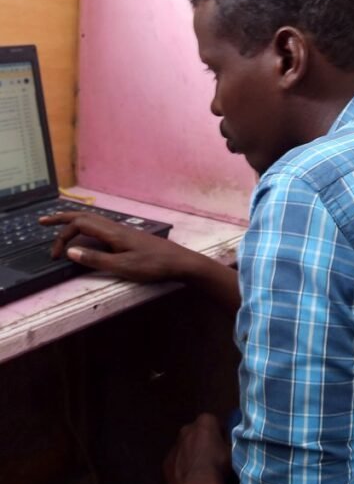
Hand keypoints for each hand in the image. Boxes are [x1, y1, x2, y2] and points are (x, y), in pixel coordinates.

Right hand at [40, 211, 198, 283]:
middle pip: (85, 216)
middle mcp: (117, 227)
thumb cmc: (154, 266)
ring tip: (60, 223)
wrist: (181, 262)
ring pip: (94, 220)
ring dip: (74, 220)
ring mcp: (124, 231)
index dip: (62, 236)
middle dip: (62, 218)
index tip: (55, 255)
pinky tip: (87, 233)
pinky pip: (102, 226)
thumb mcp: (123, 267)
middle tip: (42, 221)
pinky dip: (87, 226)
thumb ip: (96, 259)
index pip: (80, 224)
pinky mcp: (129, 237)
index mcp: (113, 232)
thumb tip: (70, 250)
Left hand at [163, 413, 230, 483]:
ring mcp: (174, 446)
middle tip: (211, 455)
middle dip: (203, 440)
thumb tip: (225, 442)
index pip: (214, 422)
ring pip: (185, 446)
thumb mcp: (231, 451)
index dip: (219, 433)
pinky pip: (176, 460)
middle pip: (197, 432)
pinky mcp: (165, 462)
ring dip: (191, 453)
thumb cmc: (217, 467)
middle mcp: (187, 429)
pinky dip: (181, 465)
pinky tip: (189, 478)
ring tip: (200, 470)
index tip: (223, 444)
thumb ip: (226, 442)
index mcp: (205, 422)